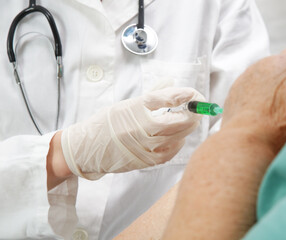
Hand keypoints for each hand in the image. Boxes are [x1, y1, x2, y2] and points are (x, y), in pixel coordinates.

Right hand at [61, 87, 204, 179]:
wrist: (88, 149)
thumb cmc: (106, 124)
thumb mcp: (126, 104)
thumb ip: (152, 94)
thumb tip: (171, 82)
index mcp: (133, 109)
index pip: (164, 99)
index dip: (183, 95)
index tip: (193, 93)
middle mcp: (140, 128)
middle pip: (177, 121)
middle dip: (192, 113)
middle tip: (197, 107)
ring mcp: (144, 146)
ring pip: (178, 136)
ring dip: (188, 126)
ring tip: (190, 119)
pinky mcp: (147, 160)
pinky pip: (172, 151)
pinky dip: (179, 142)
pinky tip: (179, 136)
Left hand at [222, 37, 285, 152]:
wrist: (246, 142)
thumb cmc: (281, 120)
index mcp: (283, 59)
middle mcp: (262, 64)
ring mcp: (247, 78)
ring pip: (271, 77)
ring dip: (278, 88)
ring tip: (281, 110)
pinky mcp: (237, 92)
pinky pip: (255, 89)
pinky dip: (262, 97)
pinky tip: (265, 113)